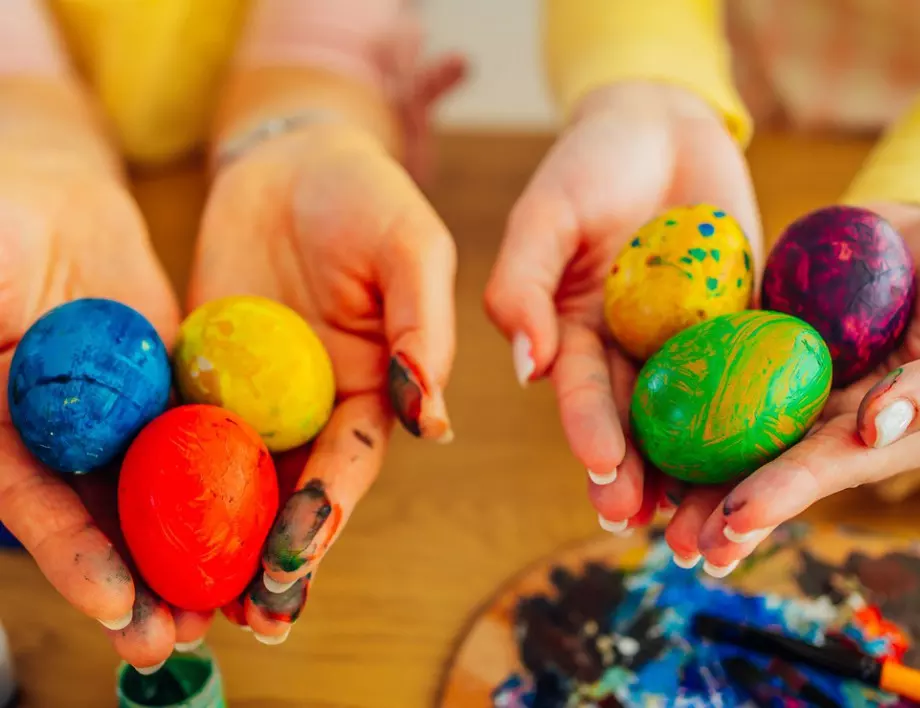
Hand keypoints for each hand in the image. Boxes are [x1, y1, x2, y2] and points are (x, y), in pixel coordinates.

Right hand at [0, 155, 187, 669]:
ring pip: (154, 499)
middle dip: (137, 583)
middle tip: (173, 637)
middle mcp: (58, 439)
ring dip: (190, 554)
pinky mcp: (167, 399)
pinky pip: (199, 447)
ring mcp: (116, 423)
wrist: (56, 193)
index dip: (69, 554)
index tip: (113, 603)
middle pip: (97, 522)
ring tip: (229, 610)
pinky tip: (262, 529)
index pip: (29, 500)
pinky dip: (225, 491)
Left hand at [188, 120, 455, 642]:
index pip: (353, 461)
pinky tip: (147, 516)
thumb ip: (423, 327)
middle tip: (252, 612)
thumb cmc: (367, 197)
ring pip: (237, 477)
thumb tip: (433, 419)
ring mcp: (254, 394)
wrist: (292, 160)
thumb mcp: (411, 247)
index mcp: (371, 388)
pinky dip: (168, 475)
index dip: (330, 509)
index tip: (299, 553)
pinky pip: (183, 428)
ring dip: (220, 535)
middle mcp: (312, 405)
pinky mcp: (203, 373)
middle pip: (295, 489)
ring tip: (197, 595)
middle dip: (277, 552)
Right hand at [484, 82, 760, 534]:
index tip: (602, 468)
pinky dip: (754, 415)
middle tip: (638, 520)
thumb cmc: (589, 164)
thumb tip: (528, 367)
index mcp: (575, 333)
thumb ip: (522, 285)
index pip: (581, 392)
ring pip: (692, 415)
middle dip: (635, 473)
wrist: (662, 124)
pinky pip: (749, 370)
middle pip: (635, 422)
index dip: (589, 432)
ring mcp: (686, 342)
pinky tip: (764, 454)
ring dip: (692, 469)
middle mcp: (629, 349)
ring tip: (697, 518)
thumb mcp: (544, 216)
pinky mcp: (737, 324)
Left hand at [672, 201, 919, 575]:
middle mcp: (818, 414)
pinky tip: (629, 430)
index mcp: (868, 423)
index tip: (735, 521)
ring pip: (725, 434)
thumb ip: (919, 382)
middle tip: (676, 547)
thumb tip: (876, 427)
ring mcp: (778, 384)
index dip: (780, 495)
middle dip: (719, 511)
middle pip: (764, 468)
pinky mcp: (746, 346)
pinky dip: (670, 406)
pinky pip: (703, 374)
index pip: (821, 465)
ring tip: (639, 511)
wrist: (898, 241)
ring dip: (684, 475)